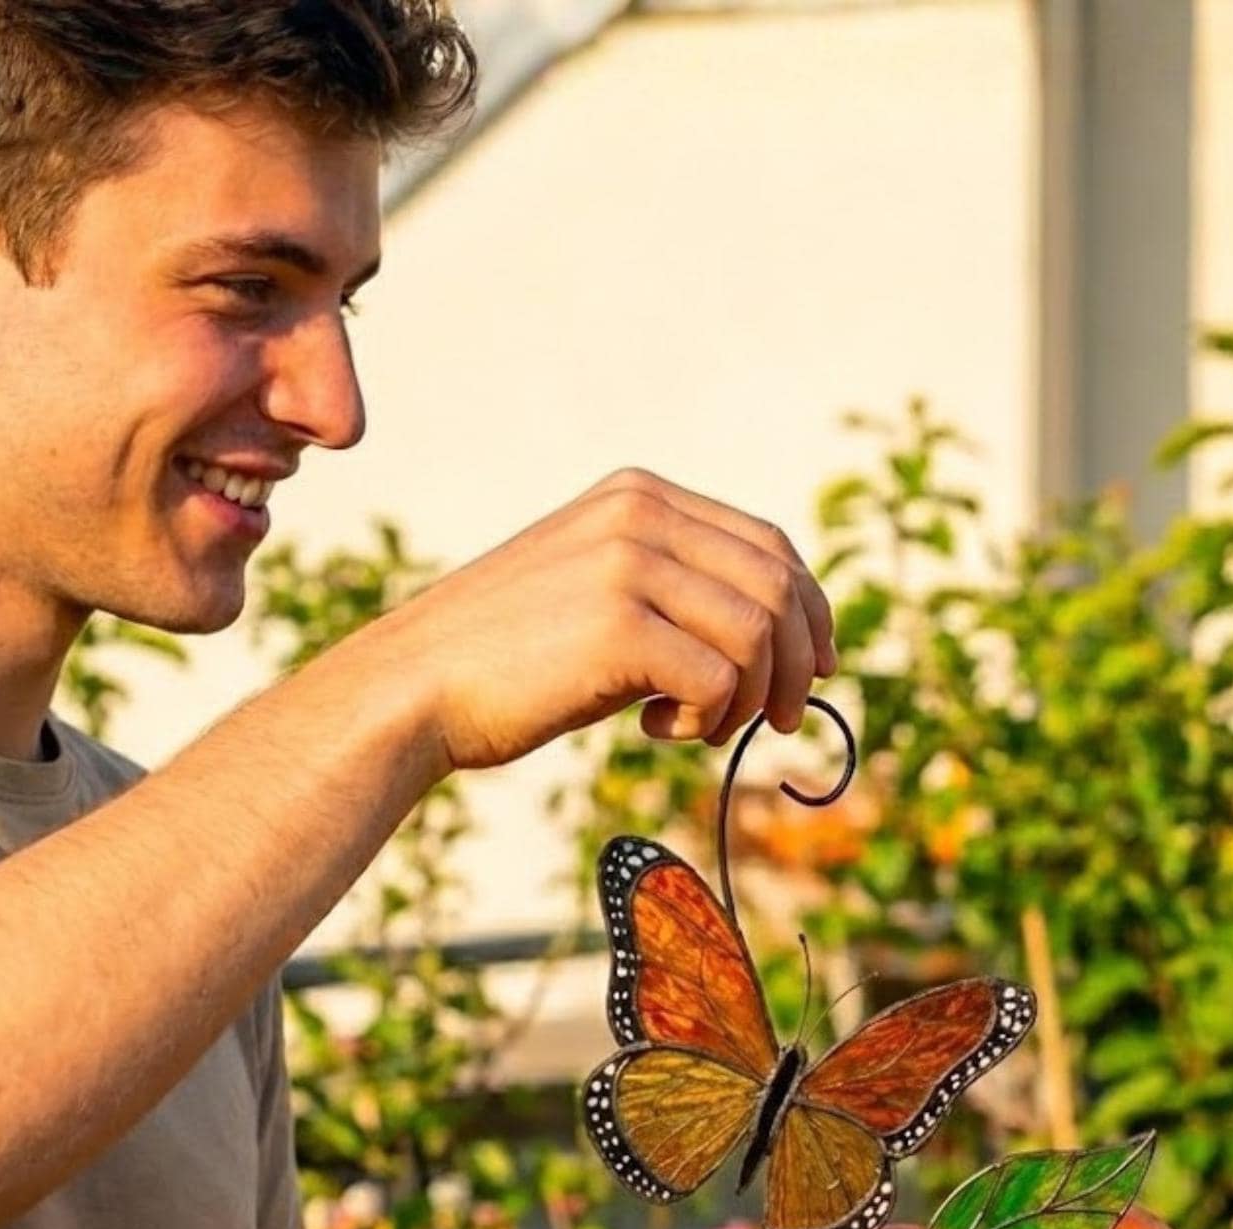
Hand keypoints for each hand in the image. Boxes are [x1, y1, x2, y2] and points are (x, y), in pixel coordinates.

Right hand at [357, 467, 837, 769]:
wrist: (415, 688)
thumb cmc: (511, 661)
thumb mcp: (602, 597)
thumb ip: (678, 595)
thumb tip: (785, 641)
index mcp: (639, 496)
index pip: (769, 545)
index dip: (810, 612)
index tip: (816, 668)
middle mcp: (639, 513)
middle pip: (779, 587)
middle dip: (795, 664)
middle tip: (777, 721)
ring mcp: (628, 563)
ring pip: (758, 636)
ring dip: (746, 699)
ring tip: (696, 727)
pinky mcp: (619, 624)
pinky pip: (718, 682)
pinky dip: (706, 720)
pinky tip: (655, 729)